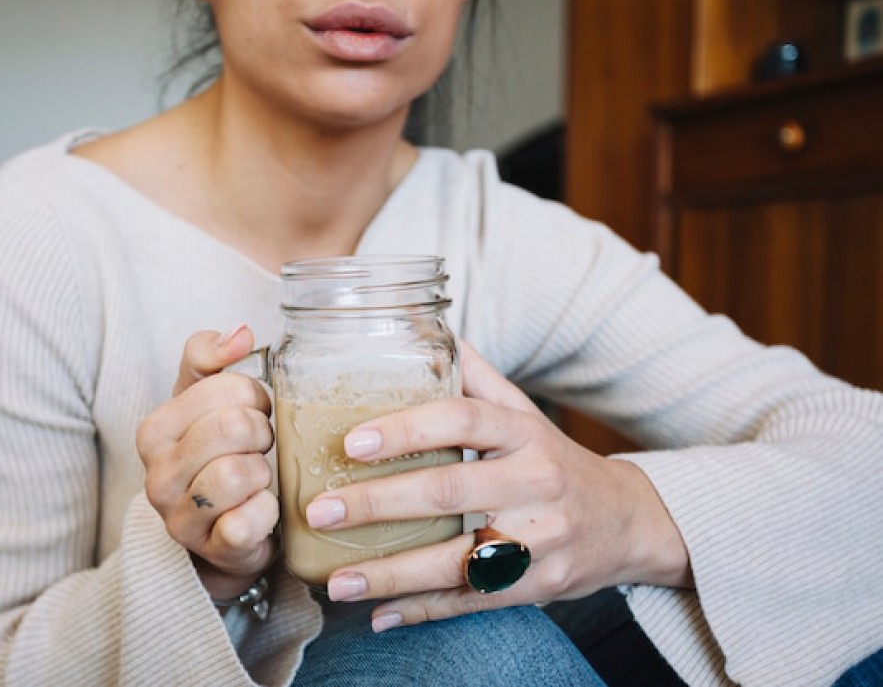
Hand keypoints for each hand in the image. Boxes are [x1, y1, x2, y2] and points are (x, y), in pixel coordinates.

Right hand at [137, 325, 278, 600]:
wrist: (217, 536)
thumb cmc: (214, 458)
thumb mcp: (203, 403)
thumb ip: (211, 358)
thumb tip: (241, 333)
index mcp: (156, 429)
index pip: (226, 387)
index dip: (255, 397)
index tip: (254, 413)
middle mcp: (157, 473)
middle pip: (235, 426)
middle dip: (262, 433)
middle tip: (259, 447)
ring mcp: (180, 516)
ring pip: (240, 472)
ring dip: (264, 473)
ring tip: (258, 478)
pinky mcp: (210, 549)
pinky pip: (248, 521)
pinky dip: (266, 513)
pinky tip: (261, 510)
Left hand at [305, 342, 690, 630]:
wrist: (627, 522)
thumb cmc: (556, 461)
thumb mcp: (526, 413)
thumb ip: (477, 379)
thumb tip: (427, 332)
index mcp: (524, 432)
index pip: (462, 419)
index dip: (406, 429)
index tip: (351, 443)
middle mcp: (534, 482)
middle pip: (449, 491)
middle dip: (378, 503)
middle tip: (320, 511)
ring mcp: (540, 538)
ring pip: (456, 559)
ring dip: (390, 573)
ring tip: (335, 580)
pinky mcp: (539, 584)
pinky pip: (473, 601)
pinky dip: (423, 610)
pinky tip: (377, 615)